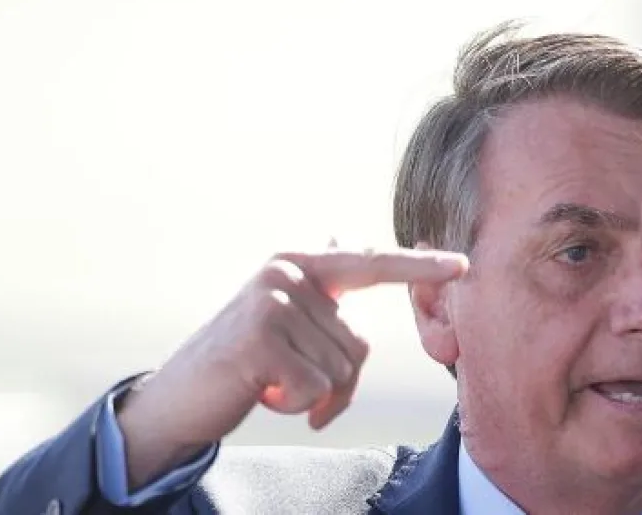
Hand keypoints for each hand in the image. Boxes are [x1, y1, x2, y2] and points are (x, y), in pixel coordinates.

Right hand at [115, 247, 467, 487]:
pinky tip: (263, 392)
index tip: (463, 263)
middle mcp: (285, 275)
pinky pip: (316, 387)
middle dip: (333, 381)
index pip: (371, 264)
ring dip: (313, 395)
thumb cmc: (245, 363)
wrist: (178, 398)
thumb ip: (321, 288)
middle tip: (290, 382)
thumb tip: (346, 237)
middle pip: (357, 344)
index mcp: (298, 265)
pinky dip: (297, 404)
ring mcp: (271, 303)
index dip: (419, 267)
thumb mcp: (285, 318)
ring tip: (272, 384)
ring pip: (340, 369)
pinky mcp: (260, 339)